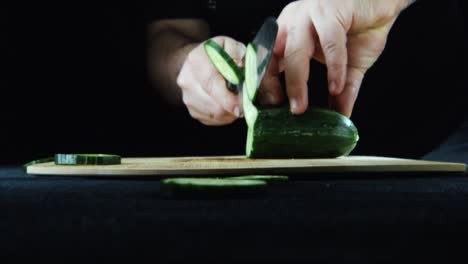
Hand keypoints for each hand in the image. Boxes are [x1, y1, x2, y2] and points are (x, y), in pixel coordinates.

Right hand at [177, 36, 245, 125]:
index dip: (226, 98)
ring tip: (236, 101)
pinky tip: (228, 106)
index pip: (211, 82)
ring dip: (229, 112)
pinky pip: (211, 120)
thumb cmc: (216, 55)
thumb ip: (235, 51)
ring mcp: (187, 97)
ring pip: (213, 114)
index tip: (239, 107)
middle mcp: (187, 79)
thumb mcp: (228, 44)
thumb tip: (238, 64)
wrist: (197, 63)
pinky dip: (224, 116)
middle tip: (244, 103)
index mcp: (196, 60)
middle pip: (213, 103)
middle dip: (232, 106)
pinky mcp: (191, 110)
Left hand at [263, 0, 413, 116]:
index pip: (267, 60)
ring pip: (295, 53)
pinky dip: (332, 69)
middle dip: (279, 89)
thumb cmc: (360, 25)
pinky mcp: (330, 10)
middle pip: (276, 59)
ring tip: (302, 107)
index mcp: (290, 33)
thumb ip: (343, 89)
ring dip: (297, 83)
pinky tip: (335, 87)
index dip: (266, 85)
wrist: (383, 0)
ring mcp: (309, 14)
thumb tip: (340, 115)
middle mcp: (294, 22)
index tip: (273, 107)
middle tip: (290, 113)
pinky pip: (329, 44)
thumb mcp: (347, 64)